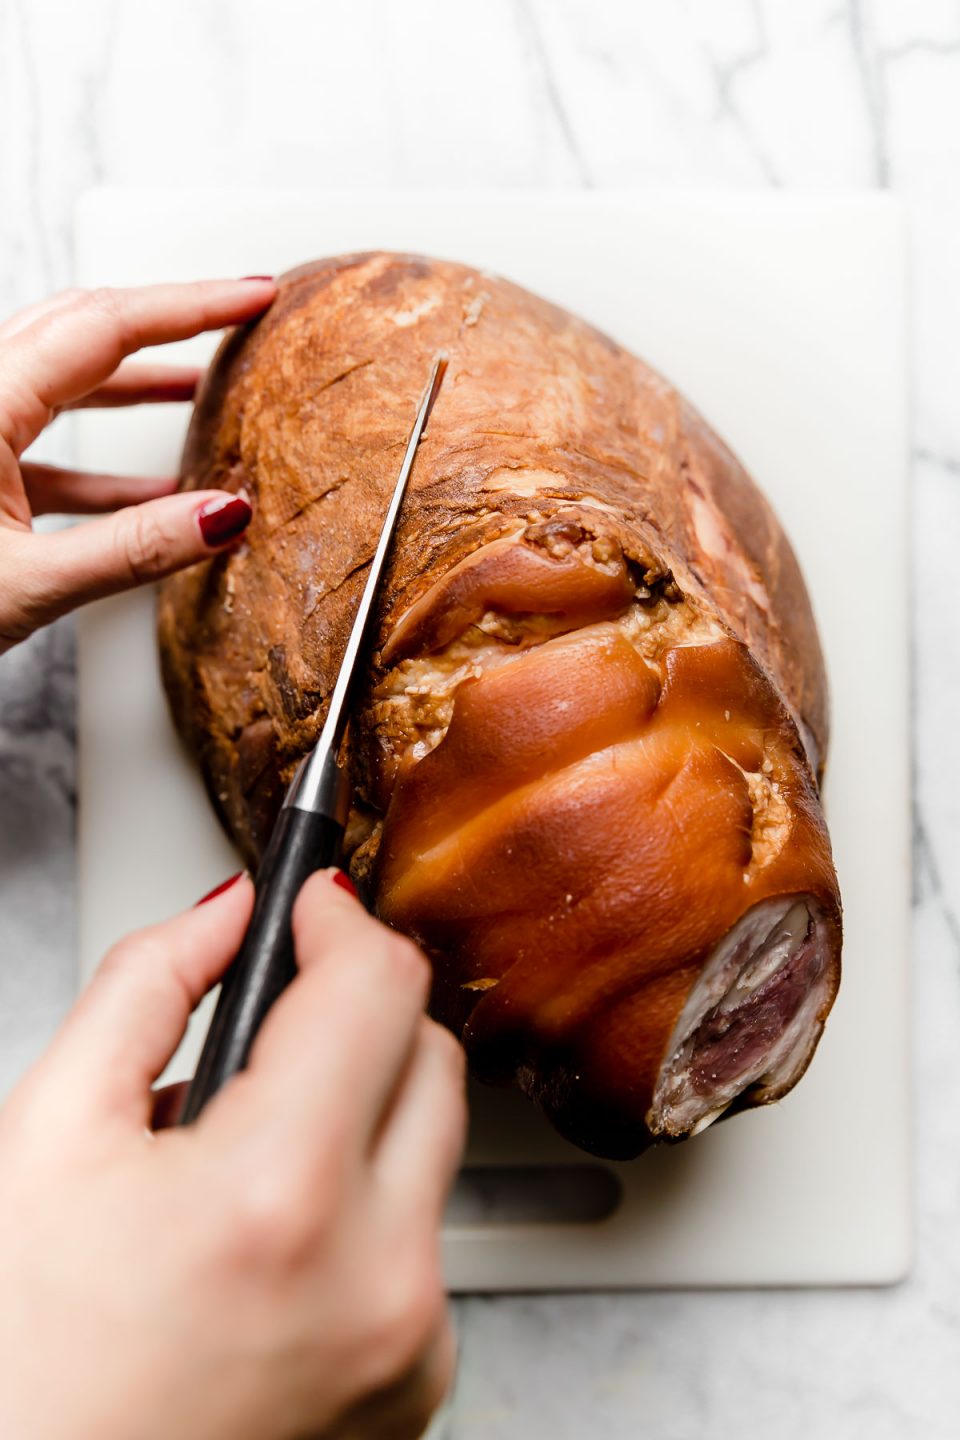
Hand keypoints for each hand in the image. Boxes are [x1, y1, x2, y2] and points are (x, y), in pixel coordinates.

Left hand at [0, 278, 276, 652]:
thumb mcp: (25, 586)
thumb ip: (132, 549)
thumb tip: (220, 516)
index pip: (104, 327)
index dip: (189, 305)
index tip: (251, 295)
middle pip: (80, 332)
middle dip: (165, 323)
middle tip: (232, 318)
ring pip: (61, 385)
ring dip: (136, 387)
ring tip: (201, 389)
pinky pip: (45, 450)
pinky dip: (102, 464)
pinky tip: (151, 495)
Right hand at [0, 871, 465, 1439]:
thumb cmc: (20, 1361)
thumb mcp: (45, 1135)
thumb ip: (146, 986)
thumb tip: (230, 911)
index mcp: (280, 1198)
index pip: (380, 986)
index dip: (340, 920)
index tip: (314, 905)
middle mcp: (375, 1278)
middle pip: (430, 1055)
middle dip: (357, 1014)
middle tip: (269, 1027)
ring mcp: (408, 1343)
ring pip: (433, 1143)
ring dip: (358, 1113)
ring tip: (244, 1153)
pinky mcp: (416, 1385)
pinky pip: (422, 1238)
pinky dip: (364, 1208)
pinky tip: (273, 1235)